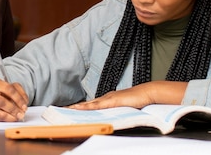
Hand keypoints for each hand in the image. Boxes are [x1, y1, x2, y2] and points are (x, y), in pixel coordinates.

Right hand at [0, 77, 27, 121]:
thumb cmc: (1, 91)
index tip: (24, 106)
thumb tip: (24, 102)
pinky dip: (5, 121)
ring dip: (10, 117)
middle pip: (1, 102)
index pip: (8, 89)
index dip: (18, 99)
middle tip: (21, 114)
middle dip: (13, 109)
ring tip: (17, 118)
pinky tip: (10, 119)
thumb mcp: (11, 86)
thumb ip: (20, 92)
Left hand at [69, 81, 187, 109]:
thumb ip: (117, 111)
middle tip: (63, 110)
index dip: (81, 107)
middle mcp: (105, 97)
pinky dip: (87, 107)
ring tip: (67, 110)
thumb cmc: (138, 101)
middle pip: (87, 104)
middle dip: (75, 107)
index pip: (91, 104)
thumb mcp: (125, 107)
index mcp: (108, 99)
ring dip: (78, 107)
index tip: (71, 110)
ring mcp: (108, 98)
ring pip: (89, 104)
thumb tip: (112, 118)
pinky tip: (80, 109)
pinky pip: (96, 105)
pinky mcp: (111, 101)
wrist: (147, 92)